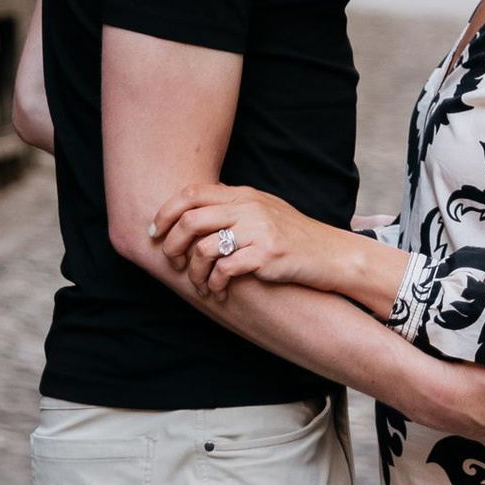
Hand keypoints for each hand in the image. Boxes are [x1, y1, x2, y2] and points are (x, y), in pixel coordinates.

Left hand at [153, 185, 348, 301]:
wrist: (329, 254)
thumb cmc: (292, 236)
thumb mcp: (263, 210)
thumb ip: (232, 207)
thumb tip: (192, 211)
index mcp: (243, 195)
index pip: (190, 193)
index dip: (165, 213)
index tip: (155, 232)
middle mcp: (248, 208)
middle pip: (190, 220)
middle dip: (172, 245)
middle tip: (172, 263)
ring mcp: (258, 230)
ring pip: (203, 249)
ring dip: (194, 272)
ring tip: (199, 284)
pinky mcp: (266, 255)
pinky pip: (225, 269)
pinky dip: (215, 283)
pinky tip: (218, 290)